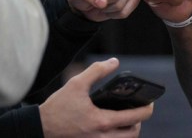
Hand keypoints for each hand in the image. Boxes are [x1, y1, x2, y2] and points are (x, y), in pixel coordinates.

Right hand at [39, 57, 153, 137]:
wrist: (40, 128)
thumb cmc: (57, 107)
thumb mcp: (76, 84)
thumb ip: (97, 71)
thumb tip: (115, 62)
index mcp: (102, 122)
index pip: (135, 117)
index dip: (147, 109)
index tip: (151, 103)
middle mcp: (102, 137)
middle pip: (133, 134)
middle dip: (139, 122)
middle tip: (136, 111)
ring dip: (128, 131)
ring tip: (125, 119)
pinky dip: (117, 136)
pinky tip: (112, 126)